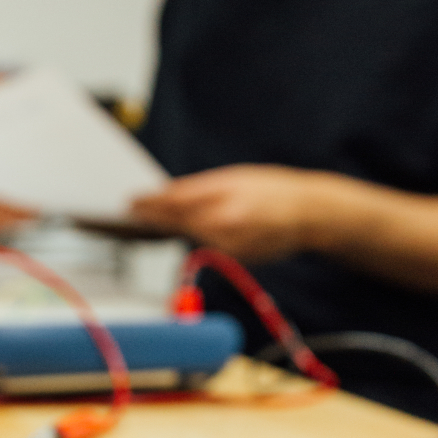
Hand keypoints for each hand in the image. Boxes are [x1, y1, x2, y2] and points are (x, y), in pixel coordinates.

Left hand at [130, 165, 318, 260]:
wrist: (309, 214)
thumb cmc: (272, 189)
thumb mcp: (232, 177)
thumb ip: (197, 189)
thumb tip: (164, 196)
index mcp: (222, 201)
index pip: (174, 204)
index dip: (148, 205)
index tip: (128, 203)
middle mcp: (223, 227)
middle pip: (177, 224)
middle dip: (153, 218)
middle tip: (130, 211)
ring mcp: (229, 247)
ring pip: (190, 237)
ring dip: (175, 227)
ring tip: (157, 218)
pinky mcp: (235, 259)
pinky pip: (208, 246)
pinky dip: (199, 236)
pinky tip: (198, 226)